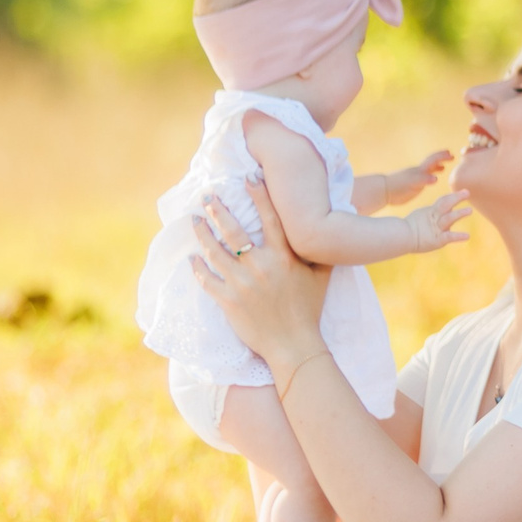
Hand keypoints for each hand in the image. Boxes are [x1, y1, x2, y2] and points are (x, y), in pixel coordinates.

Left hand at [190, 180, 329, 371]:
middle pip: (233, 230)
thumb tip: (329, 227)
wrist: (294, 345)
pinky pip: (207, 280)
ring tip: (195, 220)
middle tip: (207, 196)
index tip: (248, 176)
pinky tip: (192, 258)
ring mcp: (242, 284)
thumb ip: (322, 250)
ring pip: (215, 251)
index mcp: (284, 257)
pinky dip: (198, 268)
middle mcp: (261, 266)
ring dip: (202, 233)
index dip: (259, 194)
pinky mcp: (228, 301)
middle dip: (217, 210)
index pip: (270, 217)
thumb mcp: (322, 276)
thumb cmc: (309, 309)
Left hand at [383, 151, 452, 204]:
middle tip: (451, 156)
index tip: (451, 153)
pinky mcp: (413, 185)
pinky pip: (424, 178)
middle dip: (441, 158)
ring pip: (428, 169)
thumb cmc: (397, 187)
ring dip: (437, 166)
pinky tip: (432, 179)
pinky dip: (431, 176)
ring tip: (444, 166)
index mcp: (419, 171)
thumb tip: (436, 178)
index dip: (442, 156)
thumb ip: (423, 180)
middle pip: (431, 162)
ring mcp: (415, 177)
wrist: (383, 190)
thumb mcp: (412, 184)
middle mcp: (418, 172)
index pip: (433, 160)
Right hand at [399, 190, 472, 253]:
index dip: (452, 196)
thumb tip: (437, 214)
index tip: (463, 192)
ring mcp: (435, 228)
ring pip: (449, 219)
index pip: (442, 202)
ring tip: (470, 210)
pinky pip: (449, 237)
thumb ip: (429, 216)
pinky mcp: (437, 240)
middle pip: (446, 205)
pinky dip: (458, 236)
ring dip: (459, 214)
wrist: (398, 238)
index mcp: (430, 213)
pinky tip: (467, 236)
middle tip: (467, 192)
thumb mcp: (419, 219)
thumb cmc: (404, 230)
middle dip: (456, 198)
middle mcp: (434, 218)